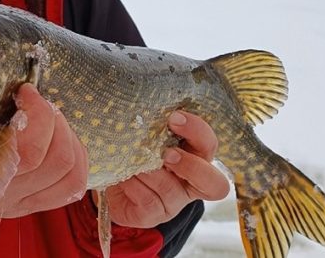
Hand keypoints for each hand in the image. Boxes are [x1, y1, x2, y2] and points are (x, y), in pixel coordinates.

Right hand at [0, 83, 88, 217]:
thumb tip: (0, 71)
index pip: (30, 153)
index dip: (39, 115)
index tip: (26, 91)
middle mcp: (3, 195)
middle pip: (58, 162)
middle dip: (57, 121)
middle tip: (39, 102)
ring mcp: (20, 204)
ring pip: (72, 178)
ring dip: (70, 140)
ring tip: (52, 120)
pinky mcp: (31, 206)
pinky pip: (71, 188)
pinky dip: (76, 159)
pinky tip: (60, 139)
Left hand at [102, 111, 230, 228]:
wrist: (109, 179)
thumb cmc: (132, 151)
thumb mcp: (144, 136)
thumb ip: (152, 127)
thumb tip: (144, 109)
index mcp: (193, 157)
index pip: (210, 146)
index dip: (198, 132)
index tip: (174, 118)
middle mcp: (189, 183)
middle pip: (214, 183)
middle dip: (191, 165)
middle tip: (166, 153)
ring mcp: (174, 203)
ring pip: (170, 189)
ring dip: (148, 172)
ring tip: (131, 161)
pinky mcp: (153, 216)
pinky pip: (148, 200)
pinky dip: (133, 185)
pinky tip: (123, 178)